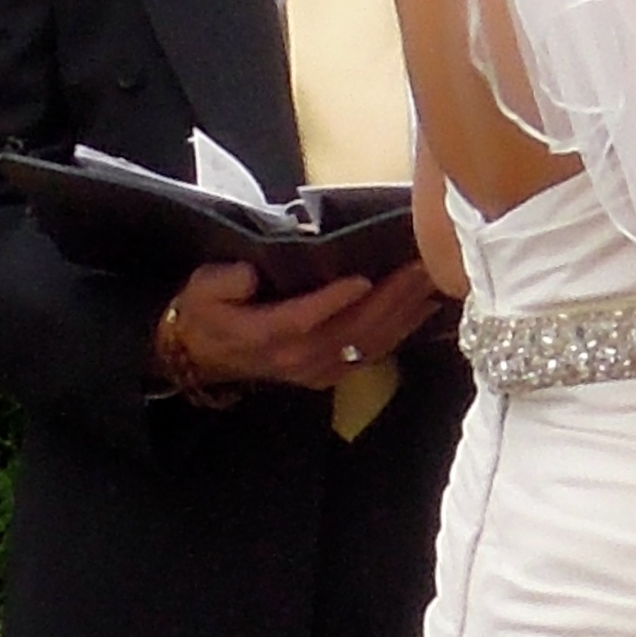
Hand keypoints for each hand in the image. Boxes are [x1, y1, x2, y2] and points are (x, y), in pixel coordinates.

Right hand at [158, 259, 447, 394]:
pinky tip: (427, 307)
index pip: (304, 319)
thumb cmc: (207, 312)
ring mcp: (320, 369)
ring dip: (406, 313)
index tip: (363, 278)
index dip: (333, 301)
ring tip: (434, 280)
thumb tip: (248, 273)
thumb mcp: (201, 290)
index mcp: (267, 335)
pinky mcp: (333, 372)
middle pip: (352, 329)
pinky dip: (403, 331)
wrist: (207, 356)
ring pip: (370, 342)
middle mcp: (300, 357)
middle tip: (421, 264)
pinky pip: (374, 354)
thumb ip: (222, 282)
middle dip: (391, 297)